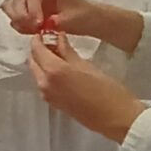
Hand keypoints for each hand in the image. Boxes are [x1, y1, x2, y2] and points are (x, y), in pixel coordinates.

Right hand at [3, 0, 137, 49]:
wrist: (90, 19)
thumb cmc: (83, 16)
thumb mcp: (71, 20)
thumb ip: (54, 22)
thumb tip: (39, 25)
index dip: (31, 12)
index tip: (37, 26)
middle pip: (16, 0)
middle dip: (21, 17)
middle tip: (32, 30)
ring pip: (12, 7)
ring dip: (19, 21)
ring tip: (32, 31)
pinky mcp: (29, 8)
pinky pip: (16, 15)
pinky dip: (20, 24)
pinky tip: (32, 31)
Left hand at [25, 34, 145, 142]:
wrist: (116, 119)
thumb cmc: (107, 90)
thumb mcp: (87, 65)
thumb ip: (68, 51)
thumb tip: (58, 38)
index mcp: (53, 71)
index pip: (36, 49)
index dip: (38, 39)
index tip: (44, 32)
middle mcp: (44, 84)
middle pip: (33, 62)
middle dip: (38, 51)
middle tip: (51, 42)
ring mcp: (48, 96)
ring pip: (37, 73)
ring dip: (43, 63)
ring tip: (58, 54)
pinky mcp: (53, 104)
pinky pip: (43, 84)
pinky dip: (47, 74)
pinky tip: (61, 69)